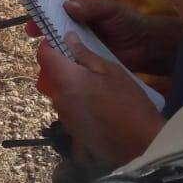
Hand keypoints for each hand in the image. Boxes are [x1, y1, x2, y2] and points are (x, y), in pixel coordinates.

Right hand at [35, 0, 182, 75]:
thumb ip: (91, 7)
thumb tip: (66, 4)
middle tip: (31, 35)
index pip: (57, 7)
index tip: (32, 17)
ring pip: (60, 44)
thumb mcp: (110, 9)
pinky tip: (53, 67)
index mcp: (81, 10)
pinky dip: (61, 63)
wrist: (147, 47)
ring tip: (41, 52)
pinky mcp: (86, 60)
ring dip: (50, 47)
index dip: (44, 11)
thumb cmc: (128, 22)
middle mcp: (77, 26)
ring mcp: (81, 44)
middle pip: (54, 26)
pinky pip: (70, 60)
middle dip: (42, 29)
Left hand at [36, 34, 164, 170]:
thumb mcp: (109, 70)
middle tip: (87, 63)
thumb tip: (67, 38)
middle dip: (64, 65)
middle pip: (52, 74)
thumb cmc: (127, 101)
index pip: (43, 55)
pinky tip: (98, 103)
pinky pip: (69, 107)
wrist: (139, 144)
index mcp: (64, 79)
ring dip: (72, 84)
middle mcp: (57, 98)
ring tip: (96, 84)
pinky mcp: (72, 130)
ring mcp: (64, 116)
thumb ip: (84, 53)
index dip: (51, 44)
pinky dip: (78, 100)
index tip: (65, 41)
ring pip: (61, 91)